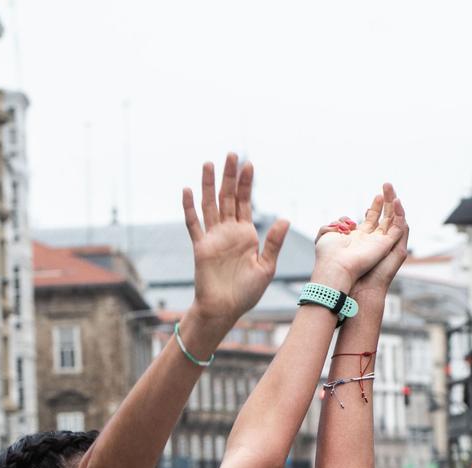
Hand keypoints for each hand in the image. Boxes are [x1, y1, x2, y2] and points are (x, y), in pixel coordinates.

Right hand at [184, 154, 289, 325]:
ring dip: (209, 185)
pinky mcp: (201, 247)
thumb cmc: (246, 292)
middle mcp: (229, 232)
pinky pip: (194, 224)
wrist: (225, 309)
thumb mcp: (266, 267)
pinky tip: (187, 191)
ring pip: (210, 205)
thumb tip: (284, 219)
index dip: (246, 184)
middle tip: (231, 154)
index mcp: (246, 234)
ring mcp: (213, 238)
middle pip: (228, 197)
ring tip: (208, 164)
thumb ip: (273, 243)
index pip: (245, 203)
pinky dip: (189, 208)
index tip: (249, 164)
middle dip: (229, 176)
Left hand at [311, 186, 400, 289]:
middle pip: (384, 217)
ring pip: (394, 220)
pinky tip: (397, 201)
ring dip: (395, 204)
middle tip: (386, 185)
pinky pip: (399, 228)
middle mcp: (372, 240)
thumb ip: (334, 225)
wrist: (336, 268)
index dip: (375, 208)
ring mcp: (381, 243)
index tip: (376, 197)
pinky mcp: (388, 245)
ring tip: (391, 189)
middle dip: (386, 201)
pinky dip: (400, 214)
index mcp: (359, 238)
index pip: (372, 220)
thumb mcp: (327, 234)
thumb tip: (342, 220)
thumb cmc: (328, 255)